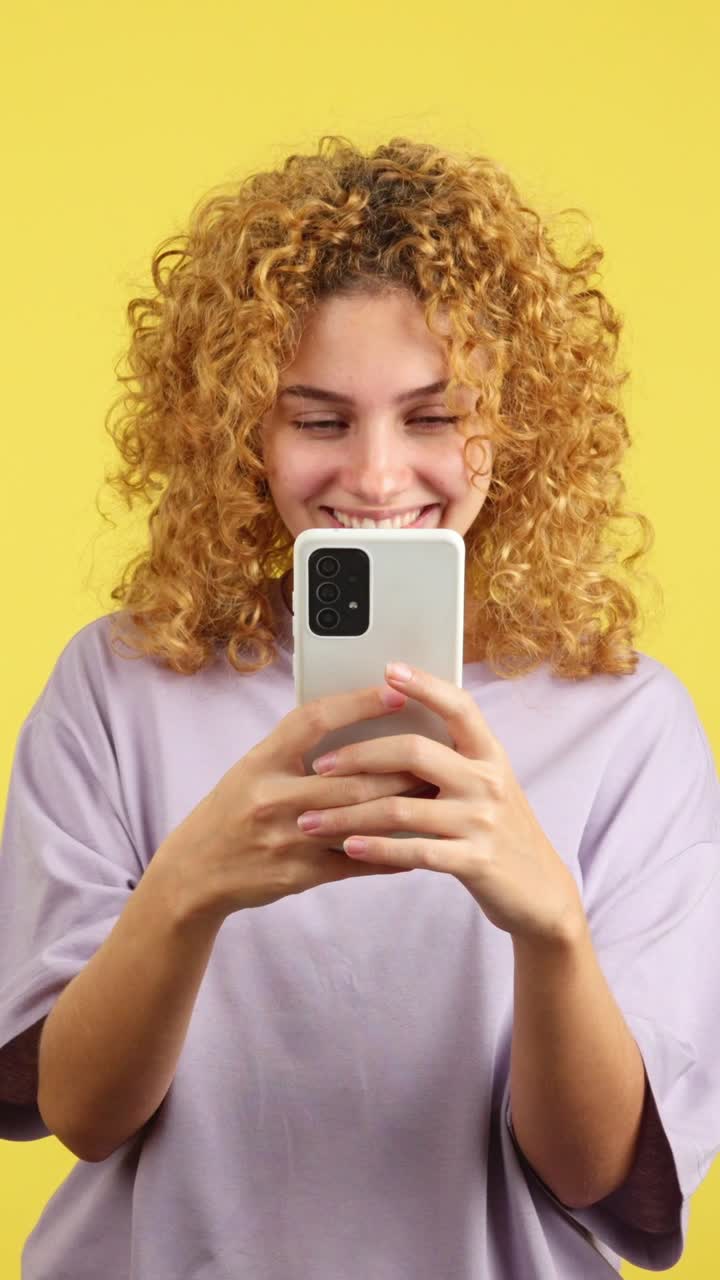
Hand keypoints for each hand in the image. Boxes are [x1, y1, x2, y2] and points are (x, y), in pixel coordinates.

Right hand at [155, 681, 423, 920]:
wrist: (194, 872)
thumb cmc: (232, 810)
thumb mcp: (253, 769)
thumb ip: (296, 749)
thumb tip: (357, 722)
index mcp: (260, 761)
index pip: (314, 720)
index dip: (357, 703)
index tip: (397, 691)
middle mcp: (271, 797)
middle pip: (350, 777)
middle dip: (400, 767)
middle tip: (438, 753)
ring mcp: (286, 839)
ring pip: (358, 819)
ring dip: (402, 807)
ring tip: (437, 792)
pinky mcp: (299, 874)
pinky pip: (356, 863)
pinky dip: (390, 854)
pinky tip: (419, 845)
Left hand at [296, 662, 584, 944]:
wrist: (539, 889)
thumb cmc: (499, 829)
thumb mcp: (485, 784)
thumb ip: (451, 759)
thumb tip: (391, 728)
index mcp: (489, 754)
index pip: (459, 706)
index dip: (425, 685)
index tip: (389, 669)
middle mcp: (487, 780)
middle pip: (414, 752)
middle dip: (359, 756)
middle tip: (320, 766)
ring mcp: (482, 821)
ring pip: (402, 808)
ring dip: (349, 814)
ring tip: (312, 820)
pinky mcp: (475, 861)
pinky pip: (415, 851)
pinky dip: (376, 848)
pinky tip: (349, 847)